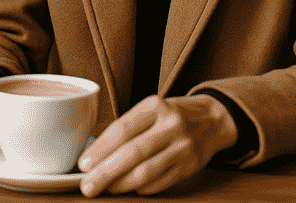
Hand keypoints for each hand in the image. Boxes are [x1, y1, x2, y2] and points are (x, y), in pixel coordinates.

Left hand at [78, 94, 238, 197]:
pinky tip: (130, 188)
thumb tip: (94, 152)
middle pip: (132, 153)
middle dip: (105, 172)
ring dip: (122, 183)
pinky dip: (142, 187)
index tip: (83, 164)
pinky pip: (161, 182)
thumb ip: (127, 126)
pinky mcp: (190, 166)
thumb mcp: (150, 109)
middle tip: (88, 185)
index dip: (100, 149)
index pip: (122, 129)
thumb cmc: (170, 115)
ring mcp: (182, 147)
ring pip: (146, 171)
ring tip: (106, 188)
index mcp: (154, 106)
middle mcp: (170, 125)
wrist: (212, 120)